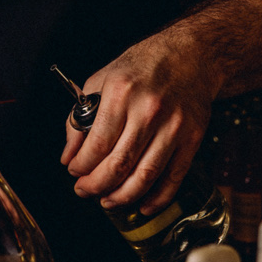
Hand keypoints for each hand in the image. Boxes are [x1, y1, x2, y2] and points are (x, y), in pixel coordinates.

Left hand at [59, 28, 220, 215]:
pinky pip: (174, 177)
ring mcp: (174, 127)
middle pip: (119, 164)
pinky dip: (157, 198)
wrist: (190, 55)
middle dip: (96, 185)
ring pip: (145, 176)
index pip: (97, 144)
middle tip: (85, 190)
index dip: (81, 165)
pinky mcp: (192, 138)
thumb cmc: (142, 66)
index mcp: (122, 93)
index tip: (73, 171)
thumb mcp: (102, 80)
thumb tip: (69, 156)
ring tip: (107, 201)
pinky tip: (142, 205)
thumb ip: (80, 118)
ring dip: (122, 196)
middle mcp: (148, 111)